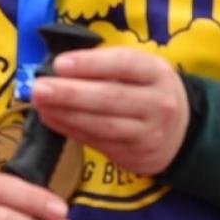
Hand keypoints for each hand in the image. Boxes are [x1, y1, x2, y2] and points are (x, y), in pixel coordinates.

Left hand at [30, 47, 190, 175]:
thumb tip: (58, 66)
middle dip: (71, 93)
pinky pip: (98, 142)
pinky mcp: (136, 155)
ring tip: (39, 104)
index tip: (59, 64)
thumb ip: (106, 65)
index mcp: (158, 73)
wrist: (181, 132)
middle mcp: (158, 103)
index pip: (125, 64)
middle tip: (39, 88)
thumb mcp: (140, 70)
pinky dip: (71, 130)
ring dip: (66, 114)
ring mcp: (149, 133)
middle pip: (111, 98)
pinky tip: (51, 118)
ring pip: (103, 124)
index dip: (91, 64)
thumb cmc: (146, 90)